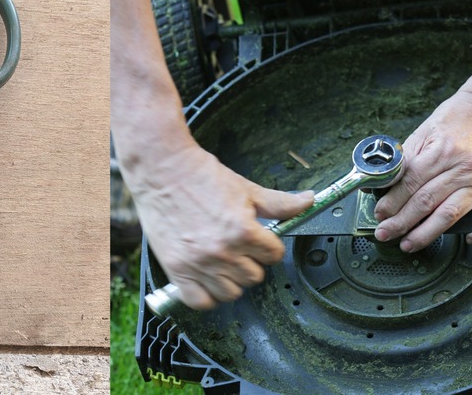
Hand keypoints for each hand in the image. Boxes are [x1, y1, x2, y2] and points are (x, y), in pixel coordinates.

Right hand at [132, 145, 313, 309]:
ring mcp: (197, 263)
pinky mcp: (176, 269)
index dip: (268, 246)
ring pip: (231, 293)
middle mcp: (222, 251)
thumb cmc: (201, 176)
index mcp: (243, 231)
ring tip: (223, 262)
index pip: (274, 256)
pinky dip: (206, 295)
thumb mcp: (246, 188)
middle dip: (250, 262)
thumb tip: (308, 202)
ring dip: (230, 280)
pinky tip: (207, 279)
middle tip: (237, 246)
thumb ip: (279, 203)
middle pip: (254, 277)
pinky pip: (200, 301)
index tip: (257, 240)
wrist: (162, 170)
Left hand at [374, 91, 471, 251]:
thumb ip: (402, 162)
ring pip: (451, 214)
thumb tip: (377, 185)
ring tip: (408, 243)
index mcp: (440, 152)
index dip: (392, 202)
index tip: (380, 214)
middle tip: (385, 233)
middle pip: (426, 202)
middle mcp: (463, 168)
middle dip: (401, 222)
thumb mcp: (420, 134)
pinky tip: (469, 240)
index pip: (410, 183)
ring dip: (426, 233)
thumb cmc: (450, 123)